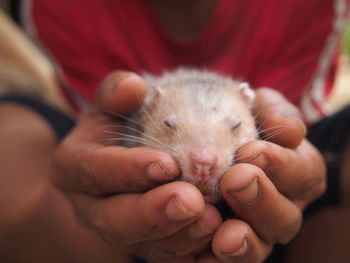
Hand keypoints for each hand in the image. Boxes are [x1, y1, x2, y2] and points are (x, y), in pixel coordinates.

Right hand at [51, 72, 222, 261]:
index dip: (128, 169)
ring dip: (178, 237)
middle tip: (193, 200)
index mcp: (75, 168)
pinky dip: (190, 252)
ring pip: (142, 245)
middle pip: (114, 219)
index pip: (95, 171)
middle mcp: (91, 206)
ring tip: (212, 220)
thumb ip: (117, 93)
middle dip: (154, 213)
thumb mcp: (113, 104)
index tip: (167, 163)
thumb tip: (131, 85)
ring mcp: (117, 230)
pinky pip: (165, 257)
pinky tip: (217, 240)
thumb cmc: (122, 124)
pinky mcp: (143, 244)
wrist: (126, 156)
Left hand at [197, 88, 325, 261]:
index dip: (279, 164)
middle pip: (283, 216)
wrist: (212, 147)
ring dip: (244, 241)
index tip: (250, 151)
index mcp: (297, 173)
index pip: (300, 172)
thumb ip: (274, 111)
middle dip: (260, 199)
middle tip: (234, 180)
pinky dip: (219, 261)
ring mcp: (258, 232)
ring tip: (226, 235)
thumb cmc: (241, 125)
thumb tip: (289, 129)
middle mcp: (283, 207)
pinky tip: (204, 255)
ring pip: (260, 245)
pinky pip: (231, 261)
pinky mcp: (232, 247)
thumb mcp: (258, 109)